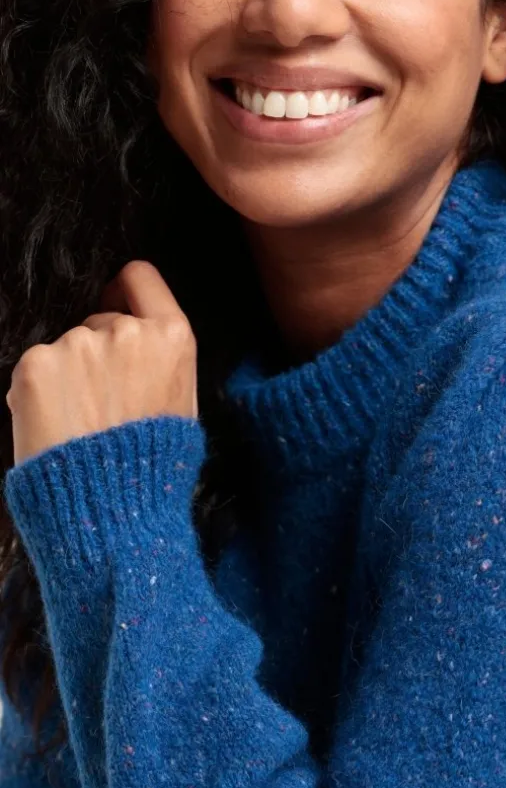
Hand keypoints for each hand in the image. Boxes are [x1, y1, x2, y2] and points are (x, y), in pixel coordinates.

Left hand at [6, 261, 197, 466]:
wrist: (112, 508)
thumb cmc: (154, 468)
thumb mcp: (185, 407)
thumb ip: (164, 362)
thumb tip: (144, 340)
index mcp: (171, 338)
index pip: (141, 279)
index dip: (126, 293)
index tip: (118, 306)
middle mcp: (126, 332)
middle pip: (102, 321)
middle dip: (101, 353)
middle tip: (104, 403)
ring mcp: (78, 345)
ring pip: (69, 348)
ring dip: (70, 376)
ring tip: (81, 423)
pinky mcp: (36, 364)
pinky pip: (37, 367)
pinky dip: (40, 392)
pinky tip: (58, 425)